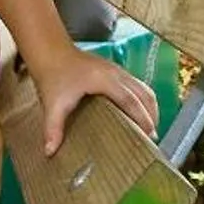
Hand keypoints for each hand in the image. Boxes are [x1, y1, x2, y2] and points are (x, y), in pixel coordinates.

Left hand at [27, 50, 158, 155]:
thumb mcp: (52, 104)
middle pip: (144, 94)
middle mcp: (116, 73)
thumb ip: (53, 128)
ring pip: (143, 89)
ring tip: (150, 128)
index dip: (142, 118)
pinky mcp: (115, 71)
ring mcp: (117, 70)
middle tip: (153, 138)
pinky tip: (139, 113)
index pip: (131, 100)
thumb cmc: (53, 75)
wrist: (50, 51)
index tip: (150, 136)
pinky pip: (138, 86)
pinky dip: (143, 100)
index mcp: (104, 80)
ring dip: (150, 108)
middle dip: (152, 115)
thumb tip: (50, 151)